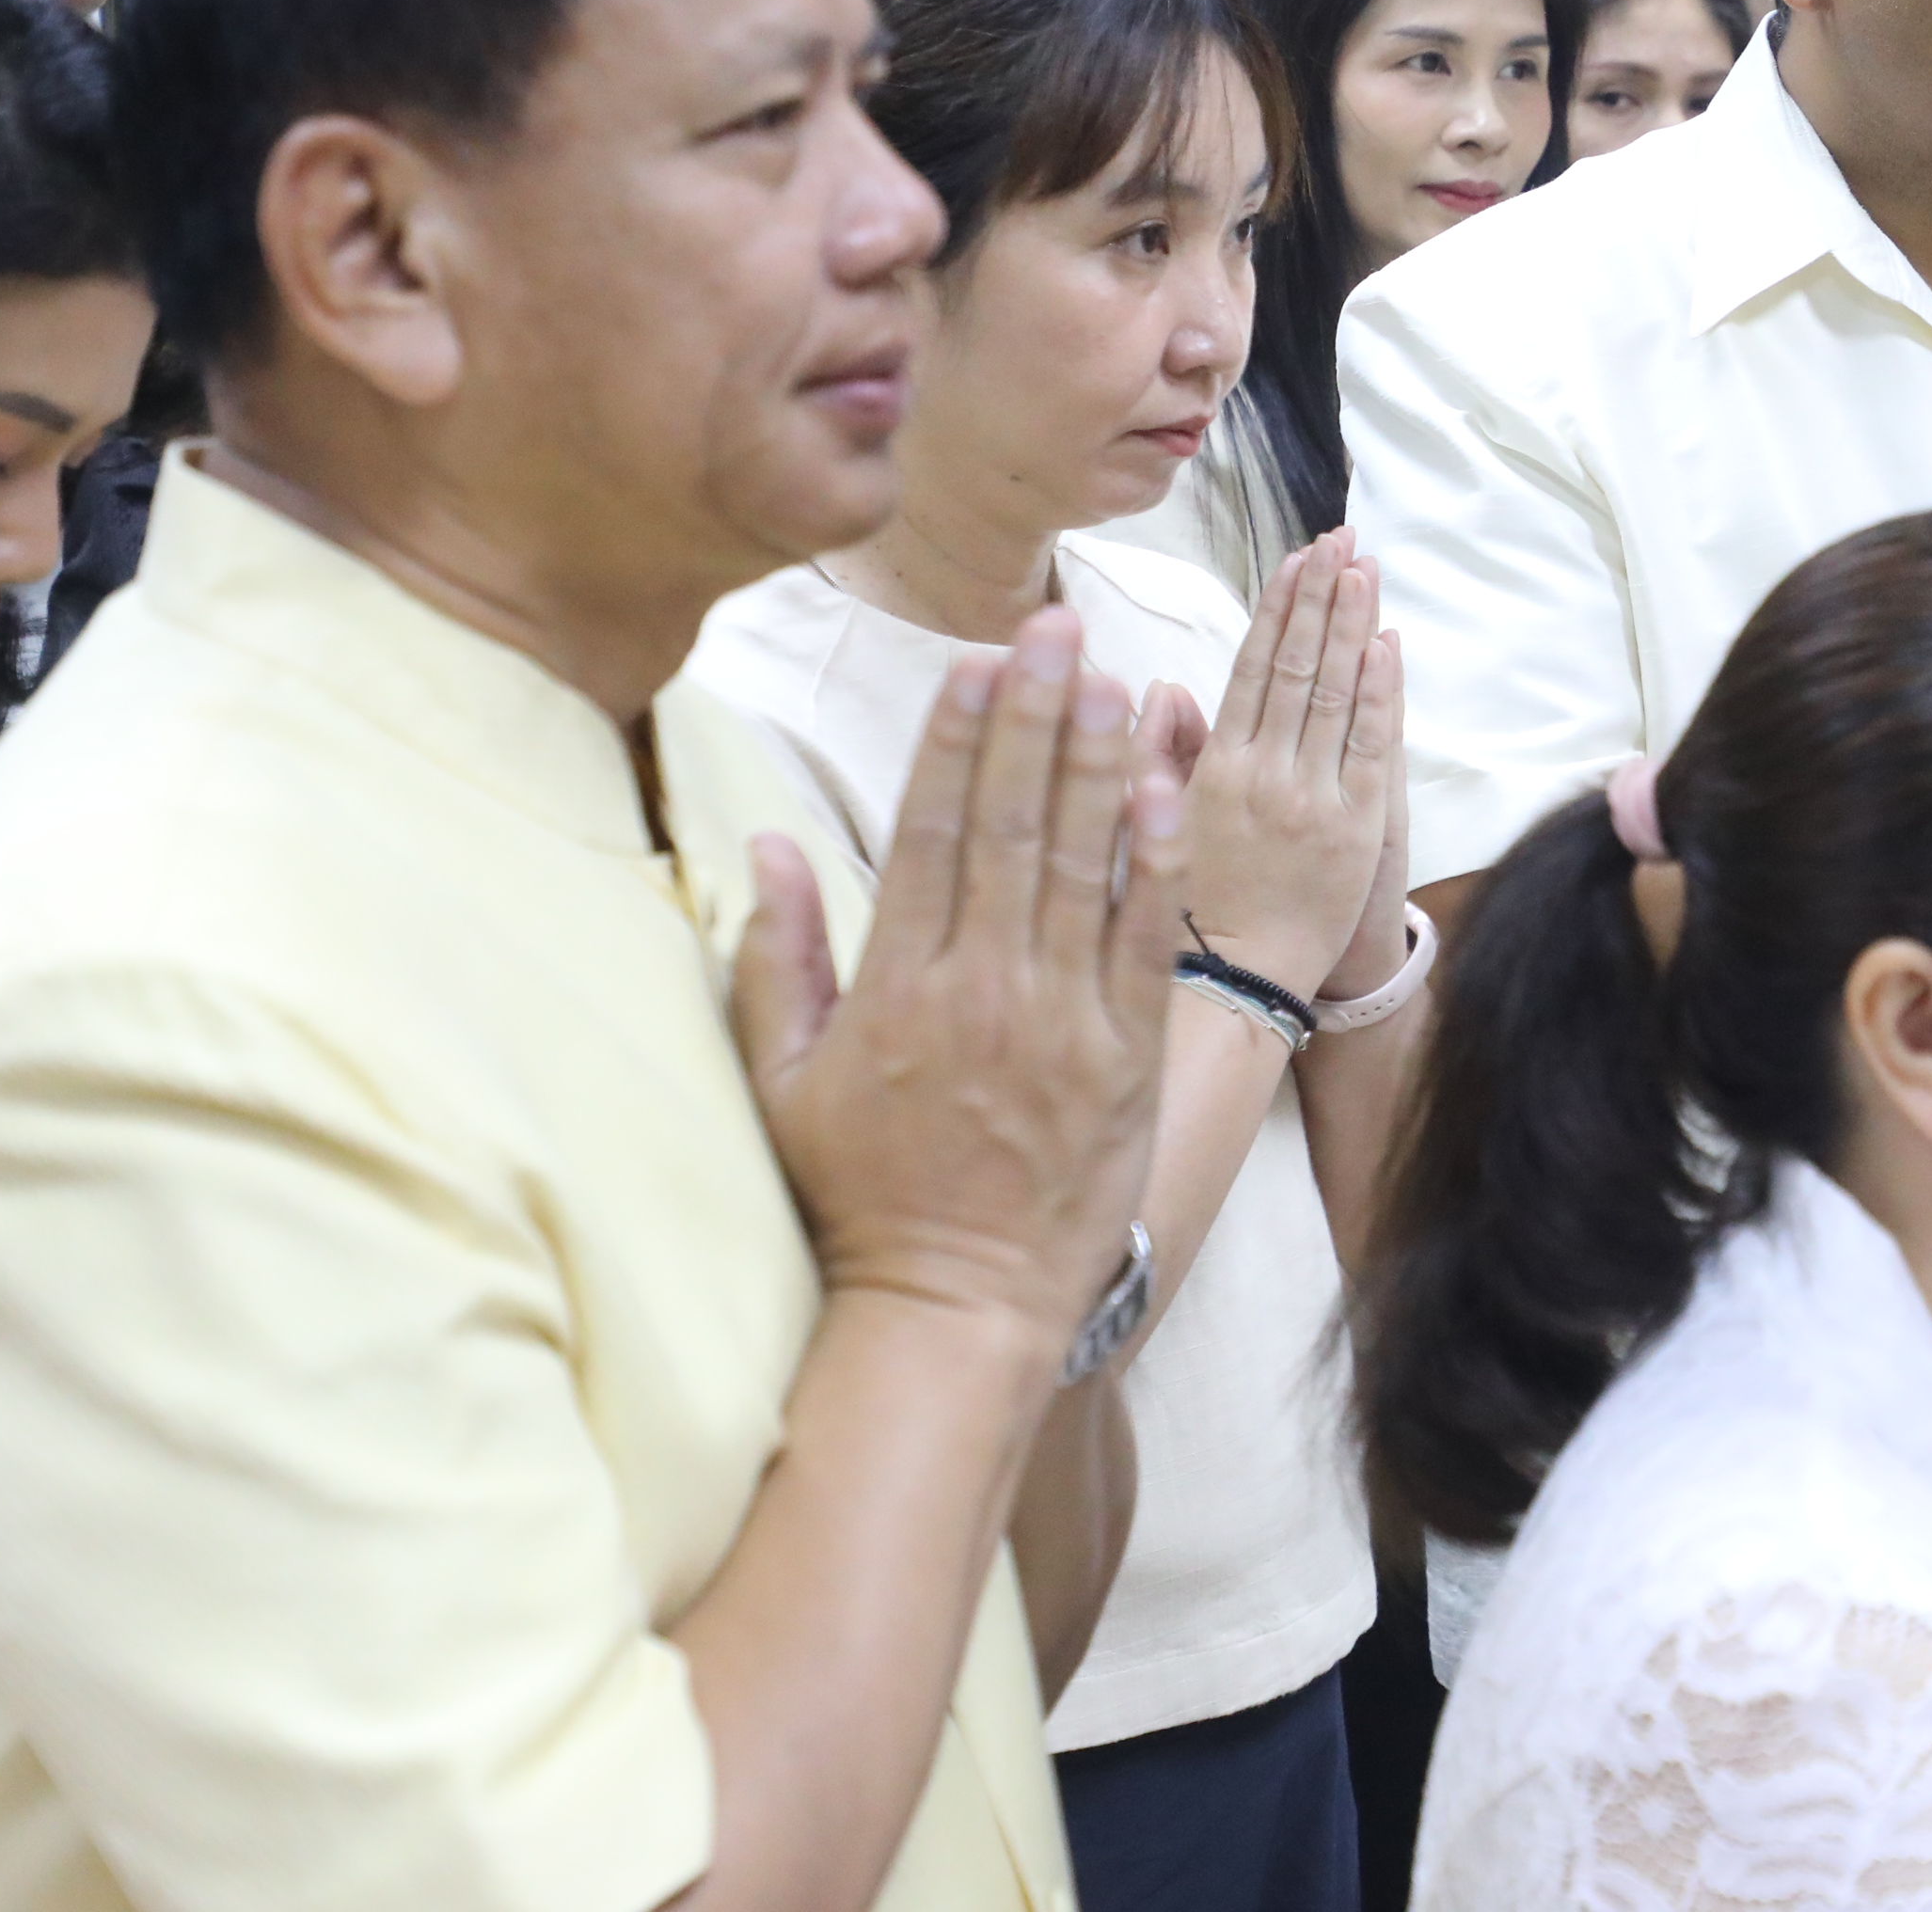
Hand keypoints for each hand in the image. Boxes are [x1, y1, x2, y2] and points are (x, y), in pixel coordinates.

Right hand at [732, 609, 1181, 1350]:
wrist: (956, 1305)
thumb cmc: (861, 1195)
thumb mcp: (783, 1084)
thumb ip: (774, 959)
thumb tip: (765, 845)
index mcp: (895, 986)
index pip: (931, 830)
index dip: (956, 737)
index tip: (977, 662)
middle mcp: (981, 988)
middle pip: (1012, 825)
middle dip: (1036, 716)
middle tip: (1057, 627)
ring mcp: (1060, 1021)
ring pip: (1084, 865)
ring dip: (1100, 763)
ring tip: (1117, 675)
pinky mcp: (1125, 1055)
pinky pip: (1146, 938)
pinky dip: (1157, 859)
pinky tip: (1166, 786)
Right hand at [1181, 527, 1403, 993]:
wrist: (1240, 979)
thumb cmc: (1191, 903)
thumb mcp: (1154, 822)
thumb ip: (1159, 751)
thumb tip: (1163, 684)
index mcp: (1215, 767)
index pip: (1251, 669)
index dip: (1276, 609)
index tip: (1293, 559)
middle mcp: (1266, 772)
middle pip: (1299, 666)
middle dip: (1321, 597)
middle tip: (1339, 540)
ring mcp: (1315, 796)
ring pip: (1337, 694)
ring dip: (1353, 625)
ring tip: (1364, 569)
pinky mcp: (1359, 826)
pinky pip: (1374, 745)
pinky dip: (1381, 691)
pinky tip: (1387, 643)